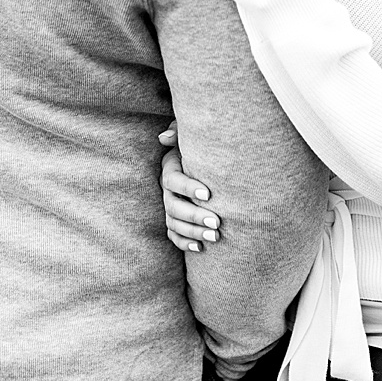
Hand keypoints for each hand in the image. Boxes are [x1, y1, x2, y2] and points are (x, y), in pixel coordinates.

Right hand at [158, 124, 218, 251]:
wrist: (213, 165)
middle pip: (173, 206)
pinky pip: (174, 235)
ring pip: (174, 223)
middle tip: (217, 222)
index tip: (208, 195)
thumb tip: (164, 138)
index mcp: (170, 168)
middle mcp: (167, 190)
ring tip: (216, 237)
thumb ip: (179, 132)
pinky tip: (201, 248)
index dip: (188, 188)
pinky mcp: (176, 221)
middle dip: (194, 216)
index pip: (173, 180)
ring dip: (194, 232)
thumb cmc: (204, 147)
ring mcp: (170, 206)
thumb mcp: (192, 136)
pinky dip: (185, 243)